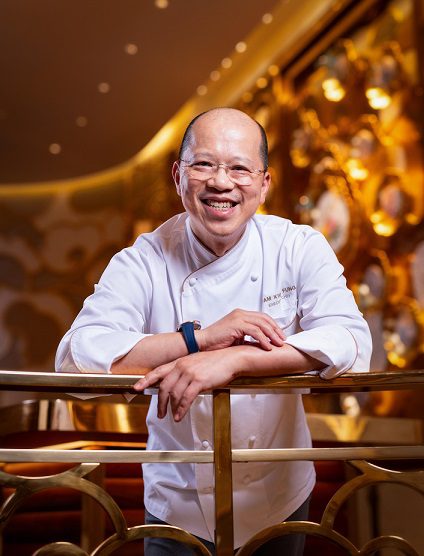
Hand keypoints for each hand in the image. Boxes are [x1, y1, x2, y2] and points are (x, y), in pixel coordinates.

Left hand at [133, 347, 247, 421]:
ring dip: (172, 408)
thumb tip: (178, 385)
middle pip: (164, 387)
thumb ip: (186, 371)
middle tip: (160, 413)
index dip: (146, 380)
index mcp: (181, 361)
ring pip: (174, 395)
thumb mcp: (197, 363)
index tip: (137, 387)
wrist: (232, 358)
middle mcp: (182, 366)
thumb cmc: (218, 362)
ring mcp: (190, 373)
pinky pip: (185, 399)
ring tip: (173, 416)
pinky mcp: (199, 381)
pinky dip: (181, 410)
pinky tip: (180, 415)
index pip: (159, 371)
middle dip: (160, 402)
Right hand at [196, 309, 284, 351]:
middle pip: (265, 319)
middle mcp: (241, 313)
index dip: (273, 325)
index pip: (262, 317)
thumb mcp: (236, 337)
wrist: (202, 342)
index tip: (280, 335)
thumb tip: (262, 343)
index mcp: (241, 314)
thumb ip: (248, 336)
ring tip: (278, 344)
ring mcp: (238, 318)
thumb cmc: (217, 341)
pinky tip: (267, 346)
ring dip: (272, 335)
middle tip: (283, 340)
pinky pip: (255, 331)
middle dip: (276, 329)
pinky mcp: (236, 325)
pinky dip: (263, 339)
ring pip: (262, 324)